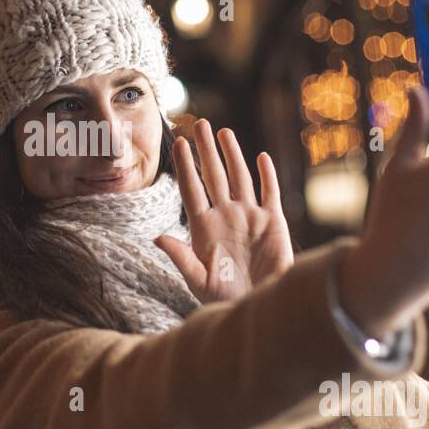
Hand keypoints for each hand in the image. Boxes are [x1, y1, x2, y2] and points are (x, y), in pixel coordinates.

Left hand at [155, 119, 294, 302]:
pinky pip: (269, 193)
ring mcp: (249, 217)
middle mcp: (225, 216)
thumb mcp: (198, 280)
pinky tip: (261, 158)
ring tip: (223, 133)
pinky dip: (266, 175)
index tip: (177, 144)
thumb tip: (156, 237)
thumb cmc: (224, 297)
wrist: (259, 305)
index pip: (191, 189)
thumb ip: (180, 257)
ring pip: (239, 178)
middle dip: (206, 150)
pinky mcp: (272, 222)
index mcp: (204, 227)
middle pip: (214, 176)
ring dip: (232, 155)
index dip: (184, 166)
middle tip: (198, 123)